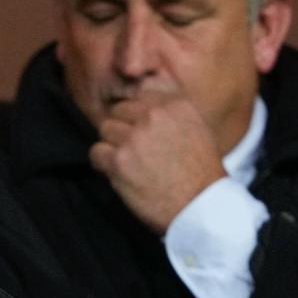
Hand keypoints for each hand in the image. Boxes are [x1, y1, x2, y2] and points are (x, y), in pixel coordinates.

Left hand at [89, 94, 223, 234]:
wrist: (201, 205)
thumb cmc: (201, 172)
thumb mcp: (197, 128)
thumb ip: (172, 112)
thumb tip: (145, 103)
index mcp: (176, 104)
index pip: (141, 92)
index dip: (137, 112)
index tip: (140, 126)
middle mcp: (154, 115)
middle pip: (119, 110)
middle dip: (123, 128)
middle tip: (134, 148)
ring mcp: (134, 137)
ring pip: (106, 129)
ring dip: (113, 145)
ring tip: (130, 162)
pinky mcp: (119, 160)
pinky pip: (96, 152)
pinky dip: (104, 164)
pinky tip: (120, 173)